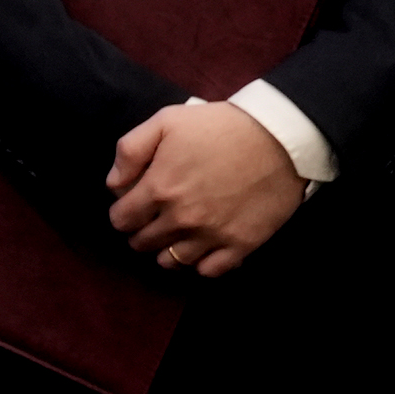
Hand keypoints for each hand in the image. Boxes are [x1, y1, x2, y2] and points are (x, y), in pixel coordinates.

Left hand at [107, 98, 306, 276]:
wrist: (280, 137)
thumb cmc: (219, 126)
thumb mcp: (165, 121)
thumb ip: (130, 151)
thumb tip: (114, 185)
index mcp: (158, 189)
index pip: (120, 220)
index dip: (123, 213)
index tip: (134, 205)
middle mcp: (181, 218)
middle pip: (142, 243)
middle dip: (142, 231)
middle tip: (155, 218)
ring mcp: (212, 235)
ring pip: (172, 262)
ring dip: (168, 250)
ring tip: (178, 233)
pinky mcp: (242, 245)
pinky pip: (209, 271)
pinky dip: (202, 263)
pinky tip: (205, 246)